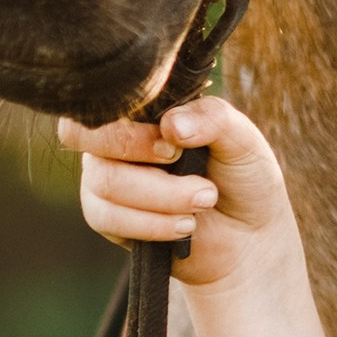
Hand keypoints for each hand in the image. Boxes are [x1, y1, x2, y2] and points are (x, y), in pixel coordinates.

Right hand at [57, 96, 294, 290]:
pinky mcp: (106, 216)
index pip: (104, 99)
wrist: (249, 237)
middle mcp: (117, 138)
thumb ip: (212, 119)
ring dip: (161, 197)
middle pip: (88, 138)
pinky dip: (151, 224)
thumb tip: (170, 125)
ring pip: (105, 181)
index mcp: (144, 109)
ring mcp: (106, 176)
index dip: (131, 123)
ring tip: (204, 201)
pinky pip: (105, 217)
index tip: (175, 145)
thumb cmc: (242, 178)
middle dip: (142, 157)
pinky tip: (184, 225)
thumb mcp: (242, 140)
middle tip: (188, 171)